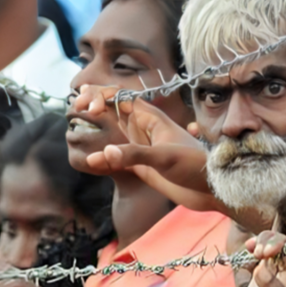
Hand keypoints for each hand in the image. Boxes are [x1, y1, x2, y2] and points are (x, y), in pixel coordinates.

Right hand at [72, 87, 222, 212]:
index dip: (101, 95)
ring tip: (76, 122)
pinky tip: (92, 161)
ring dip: (97, 127)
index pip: (121, 96)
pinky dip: (104, 157)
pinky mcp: (141, 166)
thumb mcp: (165, 158)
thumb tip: (104, 153)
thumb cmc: (195, 167)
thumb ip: (135, 155)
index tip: (88, 107)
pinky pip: (117, 158)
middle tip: (76, 107)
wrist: (210, 191)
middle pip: (114, 107)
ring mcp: (142, 147)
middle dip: (94, 102)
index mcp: (151, 118)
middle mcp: (144, 129)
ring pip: (114, 131)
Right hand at [249, 231, 285, 286]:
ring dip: (261, 246)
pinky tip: (246, 255)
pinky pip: (261, 269)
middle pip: (284, 249)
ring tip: (250, 247)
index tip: (265, 250)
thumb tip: (262, 269)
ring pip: (272, 257)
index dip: (282, 244)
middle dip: (270, 242)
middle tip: (256, 248)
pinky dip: (253, 259)